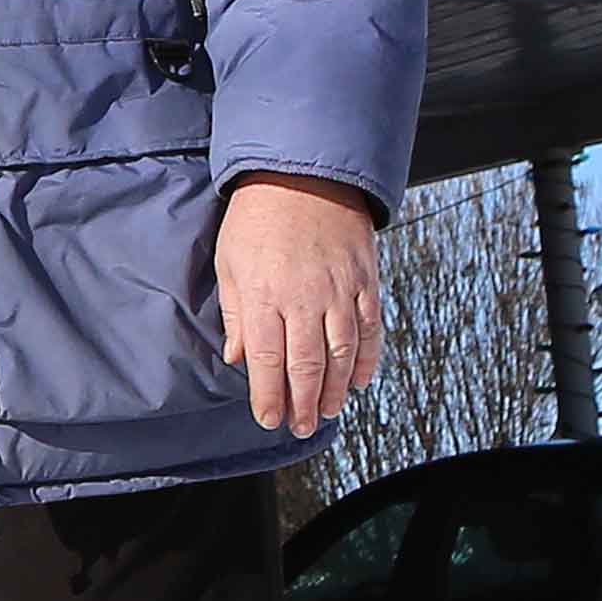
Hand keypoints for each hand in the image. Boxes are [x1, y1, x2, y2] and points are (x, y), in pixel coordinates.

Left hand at [217, 174, 386, 440]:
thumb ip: (237, 314)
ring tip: (329, 411)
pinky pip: (371, 328)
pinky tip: (361, 380)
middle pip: (307, 365)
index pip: (268, 360)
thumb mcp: (230, 262)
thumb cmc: (258, 218)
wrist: (305, 173)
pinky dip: (368, 358)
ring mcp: (340, 290)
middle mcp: (305, 298)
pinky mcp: (366, 279)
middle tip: (302, 427)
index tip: (269, 419)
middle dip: (305, 403)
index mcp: (265, 295)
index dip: (269, 396)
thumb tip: (239, 359)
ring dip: (337, 389)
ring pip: (342, 353)